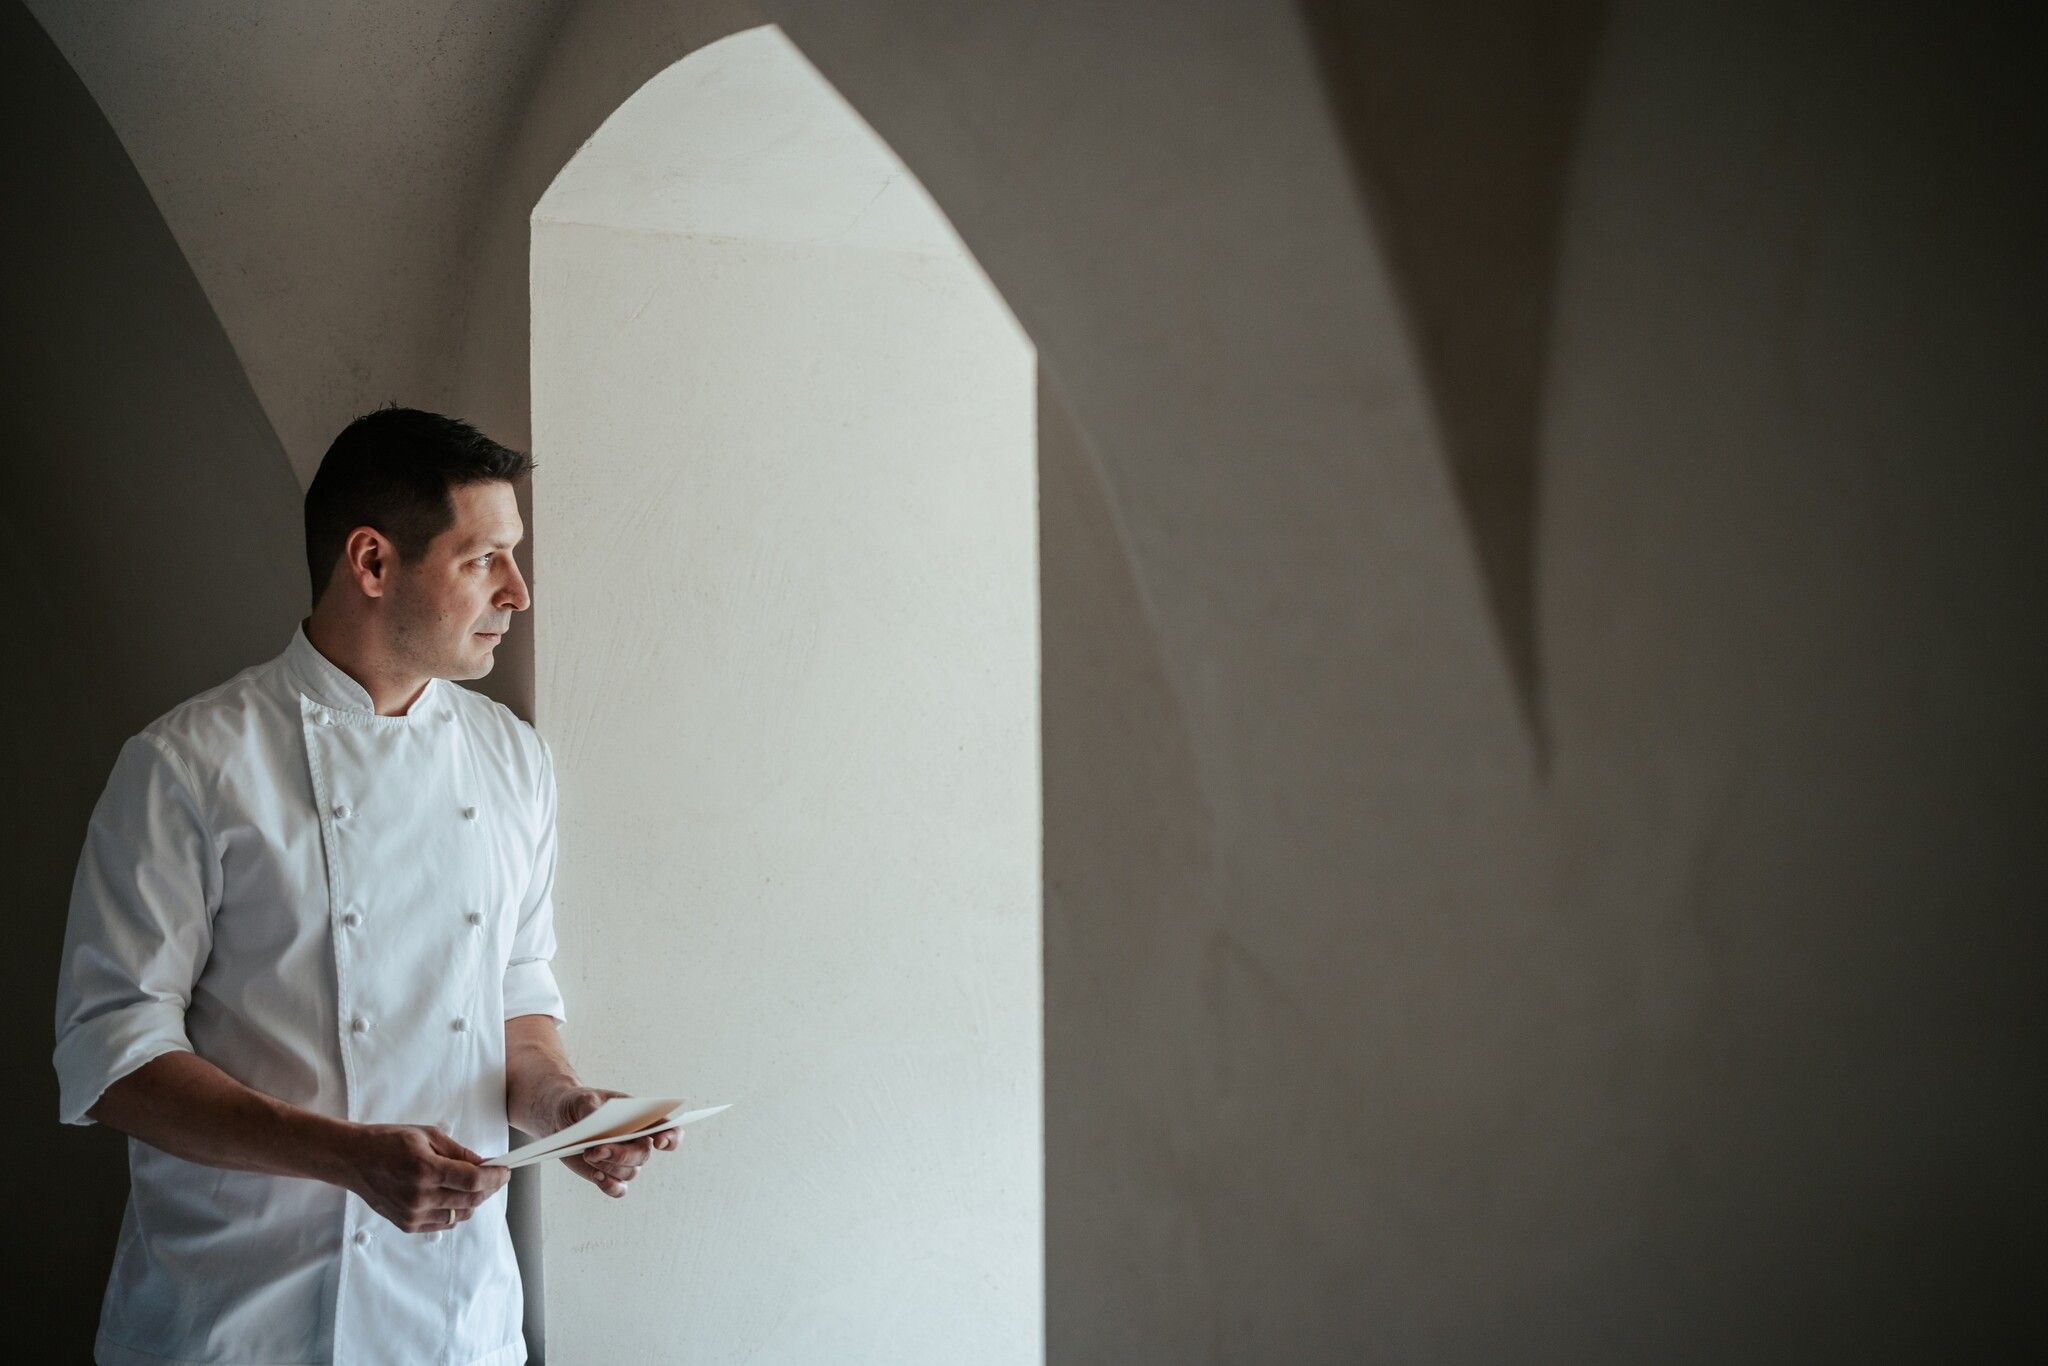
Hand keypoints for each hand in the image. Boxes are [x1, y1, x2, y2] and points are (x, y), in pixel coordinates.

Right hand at [340, 1123, 509, 1232]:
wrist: (353, 1160)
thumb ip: (459, 1152)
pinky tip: (452, 1196)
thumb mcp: (428, 1135)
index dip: (496, 1177)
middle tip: (496, 1176)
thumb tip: (485, 1164)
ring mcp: (412, 1214)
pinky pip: (443, 1224)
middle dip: (490, 1188)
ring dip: (473, 1201)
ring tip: (472, 1184)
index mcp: (426, 1169)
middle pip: (471, 1201)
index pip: (473, 1181)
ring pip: (460, 1216)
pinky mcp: (407, 1225)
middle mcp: (420, 1196)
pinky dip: (455, 1212)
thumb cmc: (389, 1142)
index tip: (506, 1171)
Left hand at [543, 1085, 682, 1198]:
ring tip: (587, 1154)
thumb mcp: (584, 1099)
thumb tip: (600, 1126)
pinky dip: (610, 1186)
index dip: (671, 1136)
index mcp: (641, 1118)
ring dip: (608, 1166)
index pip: (668, 1128)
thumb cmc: (580, 1104)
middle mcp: (638, 1141)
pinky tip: (597, 1176)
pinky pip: (619, 1189)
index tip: (659, 1141)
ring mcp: (624, 1161)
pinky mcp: (609, 1175)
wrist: (561, 1120)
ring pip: (629, 1172)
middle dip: (622, 1155)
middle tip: (598, 1149)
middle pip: (643, 1154)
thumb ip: (593, 1110)